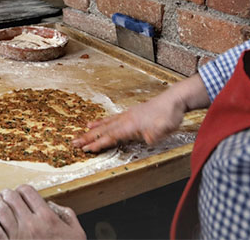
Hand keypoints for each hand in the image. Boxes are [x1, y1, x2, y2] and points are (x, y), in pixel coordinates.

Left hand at [0, 186, 85, 239]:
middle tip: (2, 193)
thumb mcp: (77, 234)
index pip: (29, 192)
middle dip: (6, 193)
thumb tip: (52, 205)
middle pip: (12, 198)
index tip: (19, 192)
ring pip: (0, 210)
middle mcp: (31, 224)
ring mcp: (17, 236)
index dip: (22, 189)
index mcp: (47, 218)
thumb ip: (67, 215)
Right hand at [72, 74, 209, 152]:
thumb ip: (154, 134)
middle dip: (88, 138)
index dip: (98, 144)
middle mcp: (126, 119)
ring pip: (106, 123)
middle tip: (74, 143)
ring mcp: (127, 115)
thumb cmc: (170, 114)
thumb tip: (147, 138)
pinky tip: (100, 122)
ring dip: (94, 130)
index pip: (111, 136)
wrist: (174, 99)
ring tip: (82, 132)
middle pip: (103, 130)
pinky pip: (113, 119)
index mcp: (131, 124)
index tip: (86, 149)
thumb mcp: (165, 127)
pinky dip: (103, 121)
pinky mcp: (131, 113)